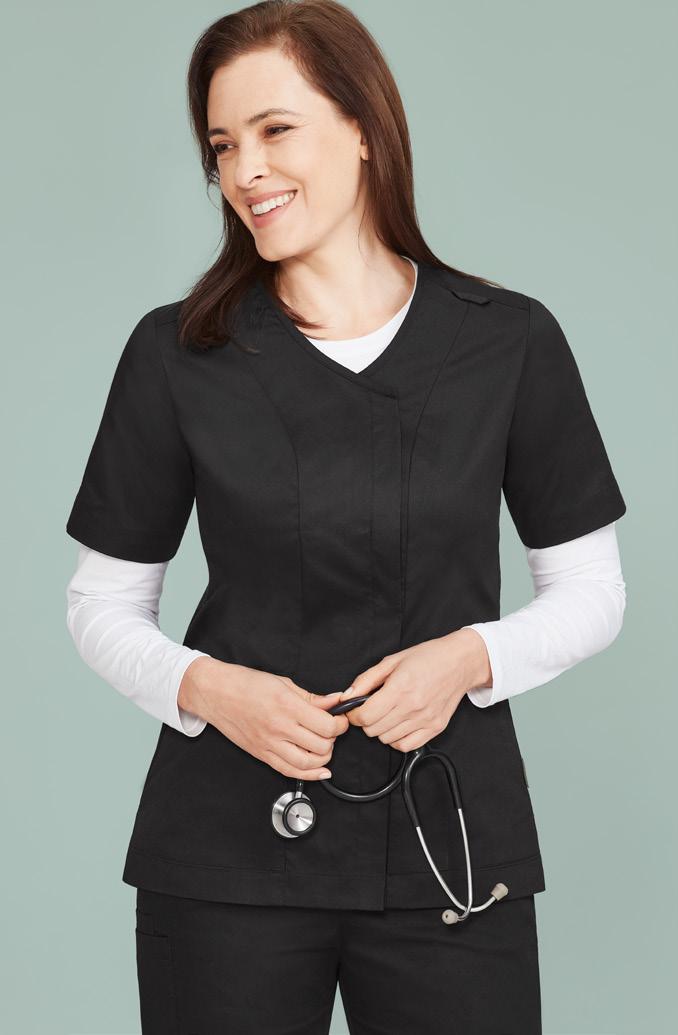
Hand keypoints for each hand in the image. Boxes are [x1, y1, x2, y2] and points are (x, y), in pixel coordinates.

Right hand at [179, 657, 348, 779]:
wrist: (215, 693)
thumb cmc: (245, 683)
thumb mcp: (283, 682)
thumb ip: (311, 697)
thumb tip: (335, 701)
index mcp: (286, 706)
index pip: (326, 725)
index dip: (340, 724)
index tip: (341, 719)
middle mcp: (279, 728)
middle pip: (321, 746)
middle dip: (334, 739)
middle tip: (332, 730)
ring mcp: (269, 744)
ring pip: (307, 764)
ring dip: (324, 758)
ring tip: (325, 746)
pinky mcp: (262, 754)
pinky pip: (289, 771)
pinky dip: (309, 774)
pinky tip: (319, 771)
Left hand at [336, 628, 491, 751]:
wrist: (460, 662)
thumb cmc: (428, 657)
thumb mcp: (392, 661)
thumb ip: (366, 680)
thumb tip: (347, 696)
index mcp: (401, 687)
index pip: (366, 716)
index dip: (354, 714)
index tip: (355, 709)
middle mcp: (413, 706)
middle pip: (373, 730)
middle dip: (366, 720)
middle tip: (371, 708)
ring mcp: (425, 720)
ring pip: (387, 739)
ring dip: (381, 729)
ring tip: (387, 714)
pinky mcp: (435, 728)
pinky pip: (406, 746)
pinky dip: (396, 739)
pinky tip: (398, 725)